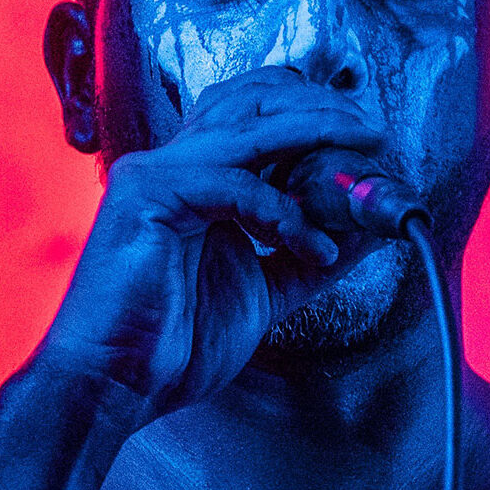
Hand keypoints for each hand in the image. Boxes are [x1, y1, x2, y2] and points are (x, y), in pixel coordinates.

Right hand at [36, 65, 385, 432]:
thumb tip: (360, 231)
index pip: (253, 116)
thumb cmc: (172, 344)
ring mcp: (154, 174)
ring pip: (249, 127)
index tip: (365, 137)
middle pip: (254, 103)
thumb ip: (306, 255)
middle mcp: (169, 164)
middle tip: (374, 134)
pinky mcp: (148, 194)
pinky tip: (316, 247)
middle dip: (321, 109)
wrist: (115, 386)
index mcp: (191, 180)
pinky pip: (237, 186)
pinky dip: (287, 215)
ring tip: (364, 154)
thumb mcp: (262, 290)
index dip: (311, 113)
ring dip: (316, 133)